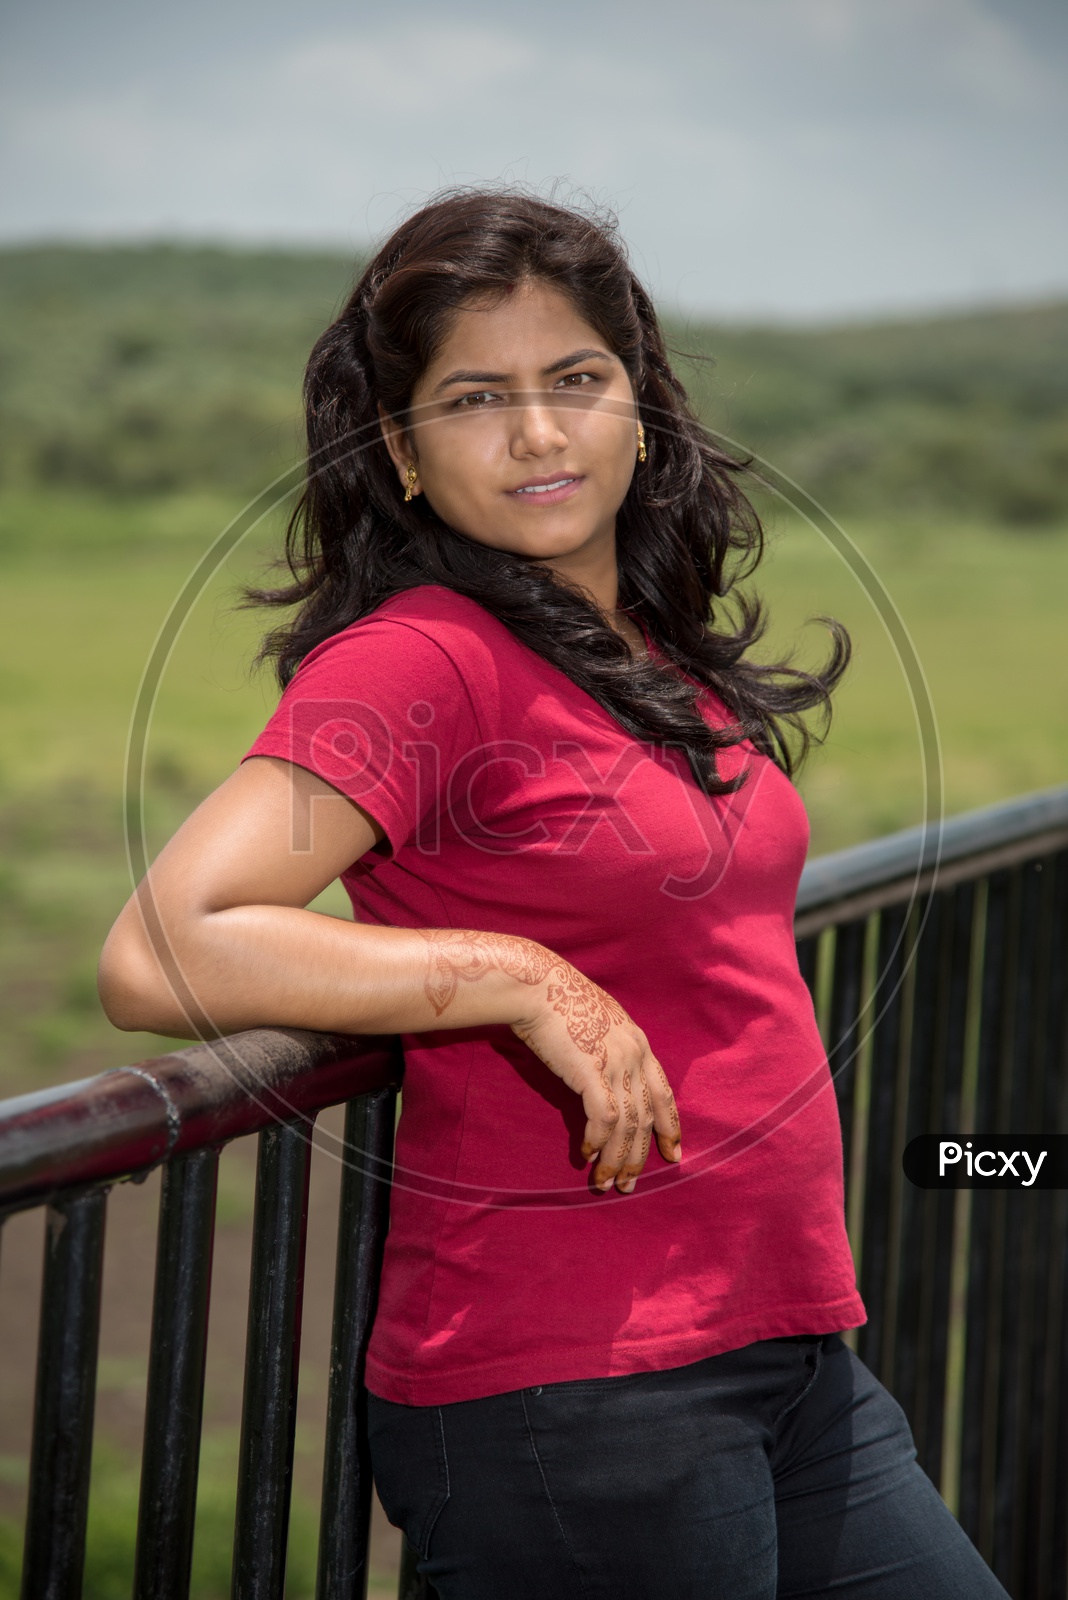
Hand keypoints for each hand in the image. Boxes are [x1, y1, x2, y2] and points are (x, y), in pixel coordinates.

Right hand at [509, 961, 681, 1193]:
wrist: (537, 986)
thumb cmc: (559, 1002)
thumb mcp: (597, 1023)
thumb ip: (609, 1049)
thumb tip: (604, 1078)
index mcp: (639, 1044)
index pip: (664, 1093)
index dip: (670, 1126)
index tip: (673, 1154)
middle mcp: (634, 1055)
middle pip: (646, 1116)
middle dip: (639, 1155)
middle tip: (630, 1183)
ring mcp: (616, 1062)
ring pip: (627, 1124)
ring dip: (617, 1158)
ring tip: (607, 1182)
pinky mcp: (593, 1071)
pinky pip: (603, 1118)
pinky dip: (597, 1140)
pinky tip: (587, 1153)